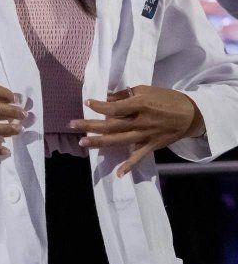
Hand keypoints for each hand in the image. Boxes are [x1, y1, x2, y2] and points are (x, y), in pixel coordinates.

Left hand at [72, 85, 204, 177]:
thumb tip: (107, 98)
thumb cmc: (167, 99)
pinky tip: (119, 173)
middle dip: (90, 125)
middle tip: (72, 124)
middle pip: (111, 125)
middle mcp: (141, 122)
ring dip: (99, 142)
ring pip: (119, 141)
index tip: (87, 103)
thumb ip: (126, 95)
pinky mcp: (152, 146)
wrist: (191, 115)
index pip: (114, 107)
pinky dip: (129, 166)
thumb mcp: (146, 90)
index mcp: (141, 105)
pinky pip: (138, 157)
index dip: (99, 106)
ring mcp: (146, 136)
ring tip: (83, 142)